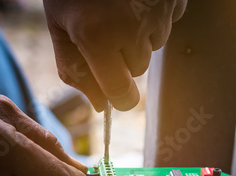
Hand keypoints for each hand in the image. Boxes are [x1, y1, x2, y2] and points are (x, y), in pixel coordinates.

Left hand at [43, 0, 186, 110]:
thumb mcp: (60, 25)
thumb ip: (75, 70)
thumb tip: (99, 106)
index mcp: (97, 36)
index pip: (122, 93)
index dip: (119, 98)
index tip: (117, 95)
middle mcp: (133, 27)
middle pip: (138, 69)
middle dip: (123, 58)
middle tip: (106, 28)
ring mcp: (158, 12)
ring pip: (153, 46)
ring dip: (138, 36)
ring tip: (121, 7)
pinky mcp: (175, 0)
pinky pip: (167, 23)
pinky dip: (153, 17)